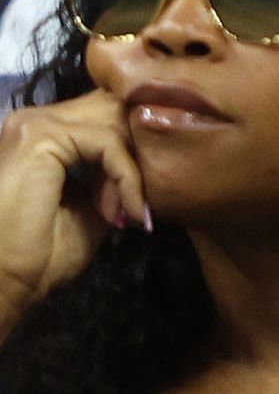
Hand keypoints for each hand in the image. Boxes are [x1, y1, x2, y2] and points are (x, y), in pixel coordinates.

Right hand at [0, 91, 149, 334]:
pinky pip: (108, 143)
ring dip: (135, 170)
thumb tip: (148, 157)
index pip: (110, 115)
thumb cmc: (41, 255)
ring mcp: (35, 123)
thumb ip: (116, 172)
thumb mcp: (95, 204)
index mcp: (46, 132)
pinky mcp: (40, 136)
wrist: (3, 284)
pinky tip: (128, 212)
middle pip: (116, 109)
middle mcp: (36, 119)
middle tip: (147, 200)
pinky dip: (127, 178)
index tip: (146, 199)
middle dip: (143, 152)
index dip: (139, 148)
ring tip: (132, 212)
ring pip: (116, 123)